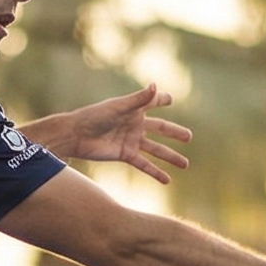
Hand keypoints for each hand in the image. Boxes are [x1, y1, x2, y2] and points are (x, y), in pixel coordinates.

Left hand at [30, 85, 191, 184]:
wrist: (77, 136)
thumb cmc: (94, 116)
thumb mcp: (118, 107)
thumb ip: (138, 99)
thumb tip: (155, 86)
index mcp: (134, 109)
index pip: (152, 102)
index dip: (161, 99)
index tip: (170, 99)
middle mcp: (135, 124)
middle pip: (160, 129)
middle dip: (174, 133)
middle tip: (189, 137)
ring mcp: (131, 141)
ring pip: (156, 150)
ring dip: (170, 157)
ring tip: (185, 164)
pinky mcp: (126, 155)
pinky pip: (144, 165)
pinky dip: (156, 172)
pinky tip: (167, 180)